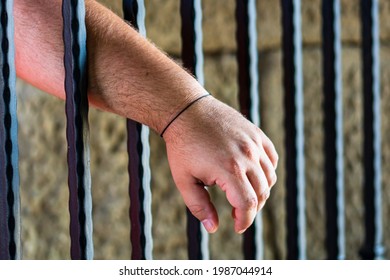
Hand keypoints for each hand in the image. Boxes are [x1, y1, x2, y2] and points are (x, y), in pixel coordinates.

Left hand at [163, 96, 277, 233]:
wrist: (186, 112)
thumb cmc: (183, 146)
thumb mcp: (184, 180)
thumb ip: (199, 206)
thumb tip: (213, 228)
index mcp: (229, 169)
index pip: (248, 204)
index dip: (245, 220)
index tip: (237, 226)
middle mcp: (247, 156)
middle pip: (262, 193)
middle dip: (251, 209)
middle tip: (236, 212)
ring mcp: (254, 143)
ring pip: (270, 177)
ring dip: (260, 191)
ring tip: (242, 194)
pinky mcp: (256, 133)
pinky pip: (271, 158)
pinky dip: (266, 171)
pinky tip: (251, 175)